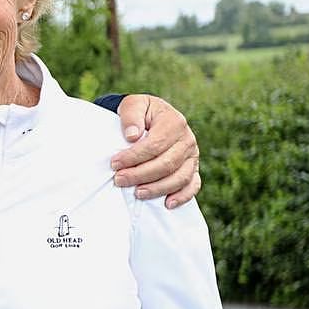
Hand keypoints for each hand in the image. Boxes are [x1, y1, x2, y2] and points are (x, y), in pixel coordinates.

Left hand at [111, 94, 201, 208]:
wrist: (152, 117)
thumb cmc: (141, 113)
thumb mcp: (133, 105)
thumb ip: (131, 116)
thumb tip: (132, 136)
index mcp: (174, 122)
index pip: (155, 144)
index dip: (134, 157)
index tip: (115, 164)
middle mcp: (187, 139)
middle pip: (167, 163)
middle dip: (141, 174)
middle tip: (120, 180)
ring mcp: (192, 156)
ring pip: (179, 177)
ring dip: (158, 188)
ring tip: (137, 193)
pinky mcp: (193, 168)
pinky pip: (193, 185)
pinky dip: (183, 196)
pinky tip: (167, 204)